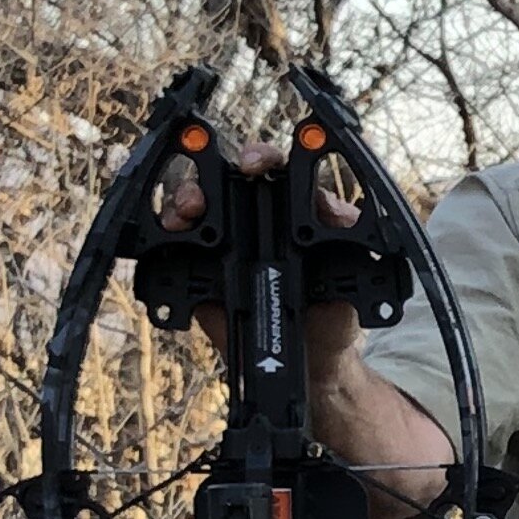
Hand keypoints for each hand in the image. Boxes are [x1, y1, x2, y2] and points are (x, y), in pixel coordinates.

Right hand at [164, 137, 371, 379]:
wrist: (311, 359)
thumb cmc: (336, 312)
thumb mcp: (353, 274)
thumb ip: (343, 243)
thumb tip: (333, 214)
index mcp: (296, 210)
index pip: (277, 170)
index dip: (262, 159)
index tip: (253, 164)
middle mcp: (257, 220)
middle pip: (224, 183)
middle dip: (208, 180)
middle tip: (203, 196)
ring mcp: (226, 243)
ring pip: (196, 210)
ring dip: (183, 204)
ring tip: (185, 214)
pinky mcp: (202, 270)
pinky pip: (177, 247)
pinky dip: (166, 238)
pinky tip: (168, 237)